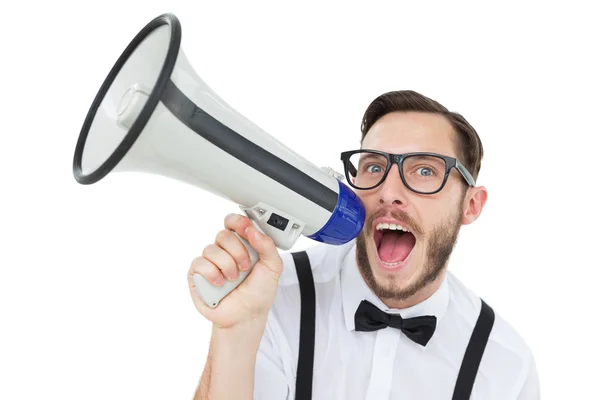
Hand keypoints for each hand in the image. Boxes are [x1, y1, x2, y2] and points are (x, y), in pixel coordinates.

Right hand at [187, 214, 283, 328]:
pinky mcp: (197, 275)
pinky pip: (199, 263)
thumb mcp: (273, 267)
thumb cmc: (259, 292)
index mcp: (242, 244)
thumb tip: (252, 230)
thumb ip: (267, 245)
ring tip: (234, 279)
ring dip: (227, 265)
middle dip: (238, 251)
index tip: (246, 229)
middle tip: (245, 267)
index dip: (238, 222)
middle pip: (223, 234)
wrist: (247, 316)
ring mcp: (210, 262)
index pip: (233, 222)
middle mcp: (224, 250)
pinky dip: (212, 273)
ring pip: (211, 249)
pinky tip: (220, 283)